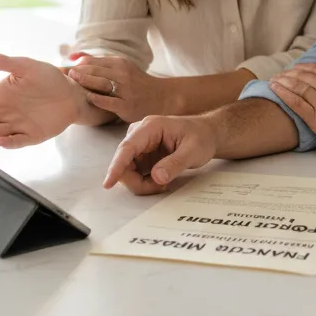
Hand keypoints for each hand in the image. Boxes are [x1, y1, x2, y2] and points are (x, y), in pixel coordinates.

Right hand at [0, 51, 91, 147]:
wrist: (72, 92)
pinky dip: (9, 142)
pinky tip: (2, 142)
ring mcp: (17, 125)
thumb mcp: (26, 66)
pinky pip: (18, 141)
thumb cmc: (47, 78)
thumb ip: (3, 62)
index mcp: (0, 95)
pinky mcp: (31, 135)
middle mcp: (5, 112)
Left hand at [67, 54, 172, 122]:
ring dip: (84, 82)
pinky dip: (96, 99)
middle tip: (63, 76)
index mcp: (120, 63)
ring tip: (71, 85)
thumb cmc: (137, 83)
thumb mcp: (122, 67)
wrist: (162, 97)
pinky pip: (108, 101)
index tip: (61, 70)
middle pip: (94, 70)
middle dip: (76, 72)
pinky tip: (87, 98)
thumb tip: (74, 57)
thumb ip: (99, 62)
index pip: (92, 61)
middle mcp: (122, 73)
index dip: (76, 65)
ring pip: (100, 83)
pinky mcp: (127, 105)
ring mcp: (125, 89)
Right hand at [103, 115, 218, 194]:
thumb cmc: (201, 137)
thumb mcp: (194, 151)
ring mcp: (140, 146)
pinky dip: (145, 182)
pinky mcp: (142, 156)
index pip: (127, 148)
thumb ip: (175, 163)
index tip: (108, 183)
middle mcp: (140, 134)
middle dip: (137, 181)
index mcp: (150, 127)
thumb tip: (156, 177)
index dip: (116, 166)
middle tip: (161, 187)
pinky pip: (135, 173)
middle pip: (125, 163)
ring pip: (128, 171)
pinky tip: (161, 180)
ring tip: (164, 183)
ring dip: (142, 183)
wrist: (207, 134)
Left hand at [269, 63, 315, 158]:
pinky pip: (295, 103)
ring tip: (273, 81)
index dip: (304, 68)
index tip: (296, 68)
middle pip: (303, 76)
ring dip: (282, 82)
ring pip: (297, 87)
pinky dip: (283, 94)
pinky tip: (275, 90)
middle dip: (289, 74)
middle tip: (280, 74)